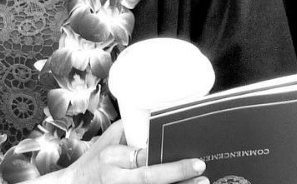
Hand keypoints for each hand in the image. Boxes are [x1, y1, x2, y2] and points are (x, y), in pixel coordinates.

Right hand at [48, 121, 206, 183]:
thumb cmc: (94, 161)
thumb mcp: (107, 141)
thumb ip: (130, 131)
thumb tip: (156, 119)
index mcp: (111, 158)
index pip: (140, 156)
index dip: (162, 156)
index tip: (185, 152)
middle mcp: (116, 179)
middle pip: (149, 178)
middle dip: (176, 173)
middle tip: (200, 166)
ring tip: (202, 183)